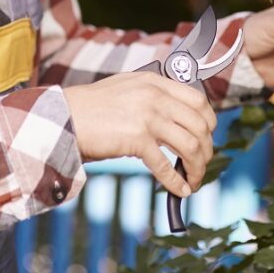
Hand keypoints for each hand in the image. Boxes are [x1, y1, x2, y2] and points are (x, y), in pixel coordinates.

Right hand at [63, 72, 216, 197]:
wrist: (64, 117)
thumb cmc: (92, 107)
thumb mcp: (127, 88)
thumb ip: (152, 95)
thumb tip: (178, 118)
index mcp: (154, 81)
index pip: (198, 99)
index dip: (209, 121)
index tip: (208, 135)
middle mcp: (154, 96)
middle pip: (199, 125)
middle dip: (206, 149)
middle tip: (202, 163)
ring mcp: (147, 117)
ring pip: (189, 146)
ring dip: (196, 168)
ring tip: (194, 179)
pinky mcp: (136, 139)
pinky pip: (166, 165)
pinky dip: (176, 182)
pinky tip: (180, 190)